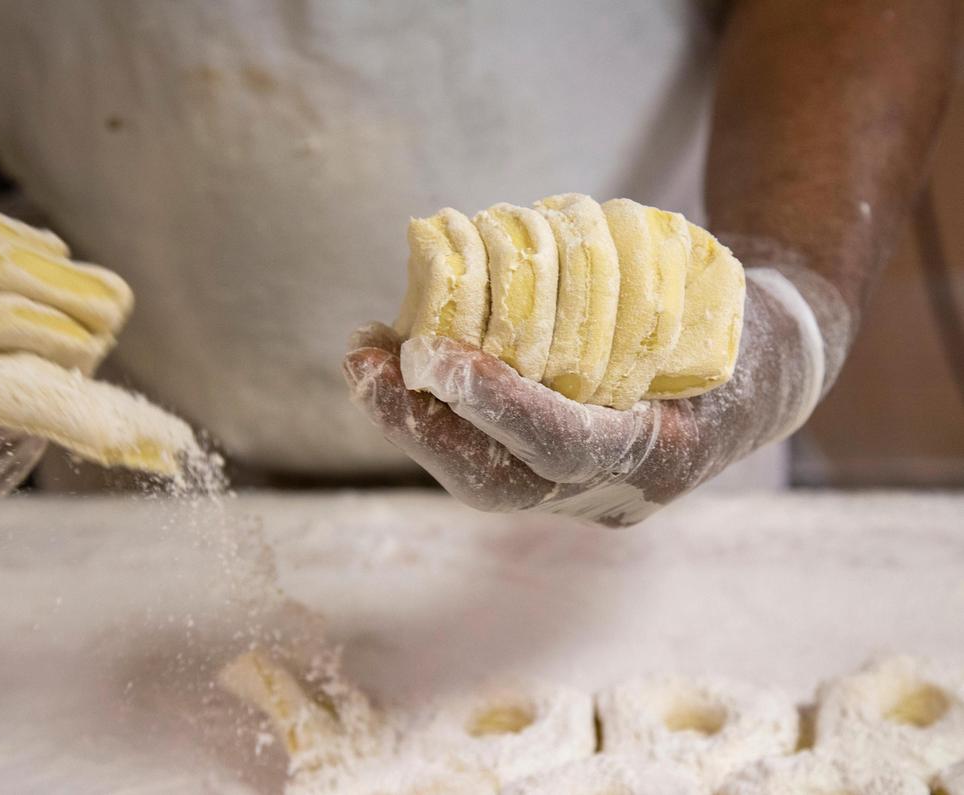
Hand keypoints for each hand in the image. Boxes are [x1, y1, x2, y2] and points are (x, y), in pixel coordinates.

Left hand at [343, 268, 831, 525]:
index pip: (564, 444)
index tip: (427, 354)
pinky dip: (440, 416)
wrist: (768, 375)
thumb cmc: (742, 320)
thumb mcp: (713, 295)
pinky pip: (487, 457)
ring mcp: (585, 495)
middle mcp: (617, 492)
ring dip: (414, 418)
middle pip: (499, 482)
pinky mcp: (559, 480)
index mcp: (668, 453)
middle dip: (420, 423)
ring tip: (367, 356)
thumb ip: (638, 289)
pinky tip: (402, 368)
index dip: (492, 403)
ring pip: (480, 476)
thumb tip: (520, 254)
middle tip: (363, 359)